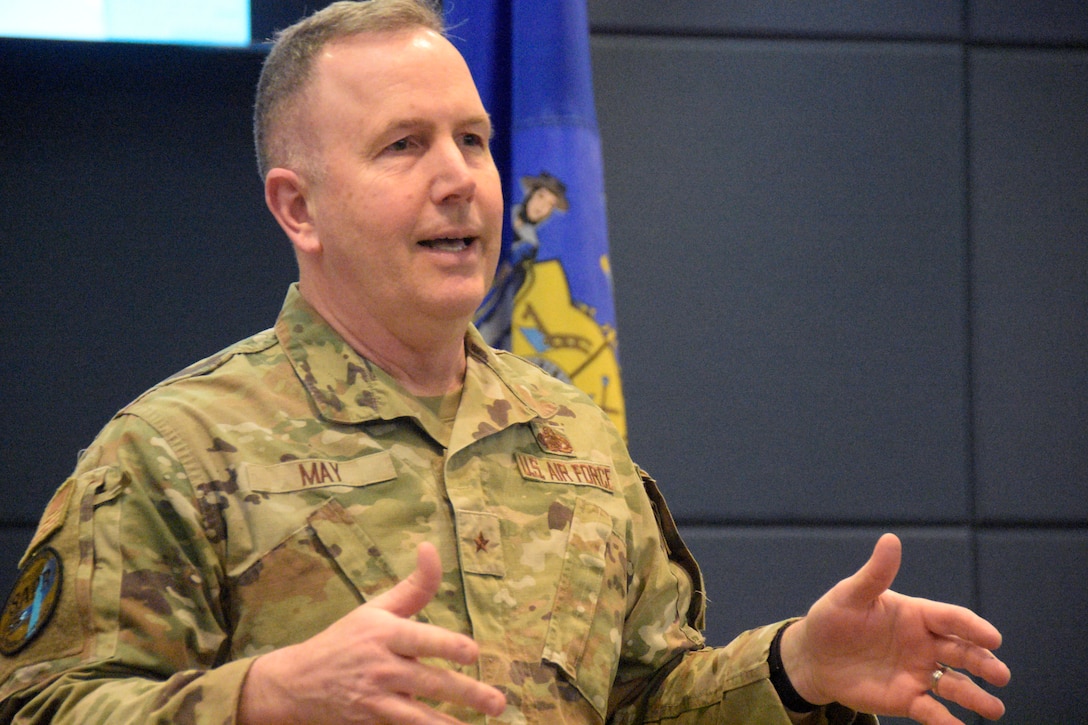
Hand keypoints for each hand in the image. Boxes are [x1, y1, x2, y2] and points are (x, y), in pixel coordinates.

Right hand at [238, 542, 505, 723]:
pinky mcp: (370, 722)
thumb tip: (431, 547)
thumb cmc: (345, 640)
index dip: (448, 646)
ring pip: (418, 716)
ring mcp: (375, 698)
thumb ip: (413, 586)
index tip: (474, 652)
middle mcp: (382, 667)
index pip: (422, 640)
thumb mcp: (376, 609)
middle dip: (467, 693)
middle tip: (497, 702)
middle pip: (430, 682)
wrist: (296, 682)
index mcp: (386, 634)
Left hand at [781, 533, 1010, 723]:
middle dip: (984, 663)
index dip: (973, 628)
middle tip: (1000, 675)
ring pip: (955, 685)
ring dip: (975, 696)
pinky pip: (932, 712)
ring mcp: (919, 673)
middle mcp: (925, 645)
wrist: (814, 656)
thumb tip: (891, 539)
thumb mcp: (850, 595)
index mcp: (917, 615)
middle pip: (962, 653)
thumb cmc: (833, 619)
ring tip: (994, 709)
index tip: (993, 638)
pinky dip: (946, 721)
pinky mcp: (907, 699)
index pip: (952, 619)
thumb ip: (875, 574)